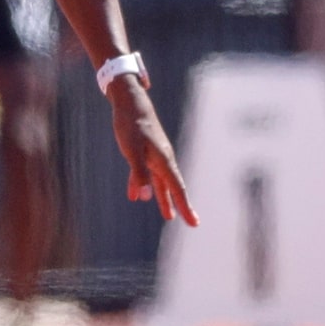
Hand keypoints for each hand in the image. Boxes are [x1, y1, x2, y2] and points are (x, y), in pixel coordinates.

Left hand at [106, 78, 198, 223]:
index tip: (194, 224)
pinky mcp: (145, 152)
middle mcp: (163, 160)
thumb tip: (143, 196)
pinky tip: (136, 195)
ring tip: (168, 216)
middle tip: (192, 223)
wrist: (130, 102)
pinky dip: (144, 186)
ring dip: (164, 199)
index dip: (185, 207)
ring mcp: (155, 156)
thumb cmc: (131, 125)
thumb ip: (138, 173)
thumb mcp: (132, 150)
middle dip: (181, 206)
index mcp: (163, 160)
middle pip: (173, 188)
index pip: (177, 188)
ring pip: (161, 183)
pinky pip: (147, 174)